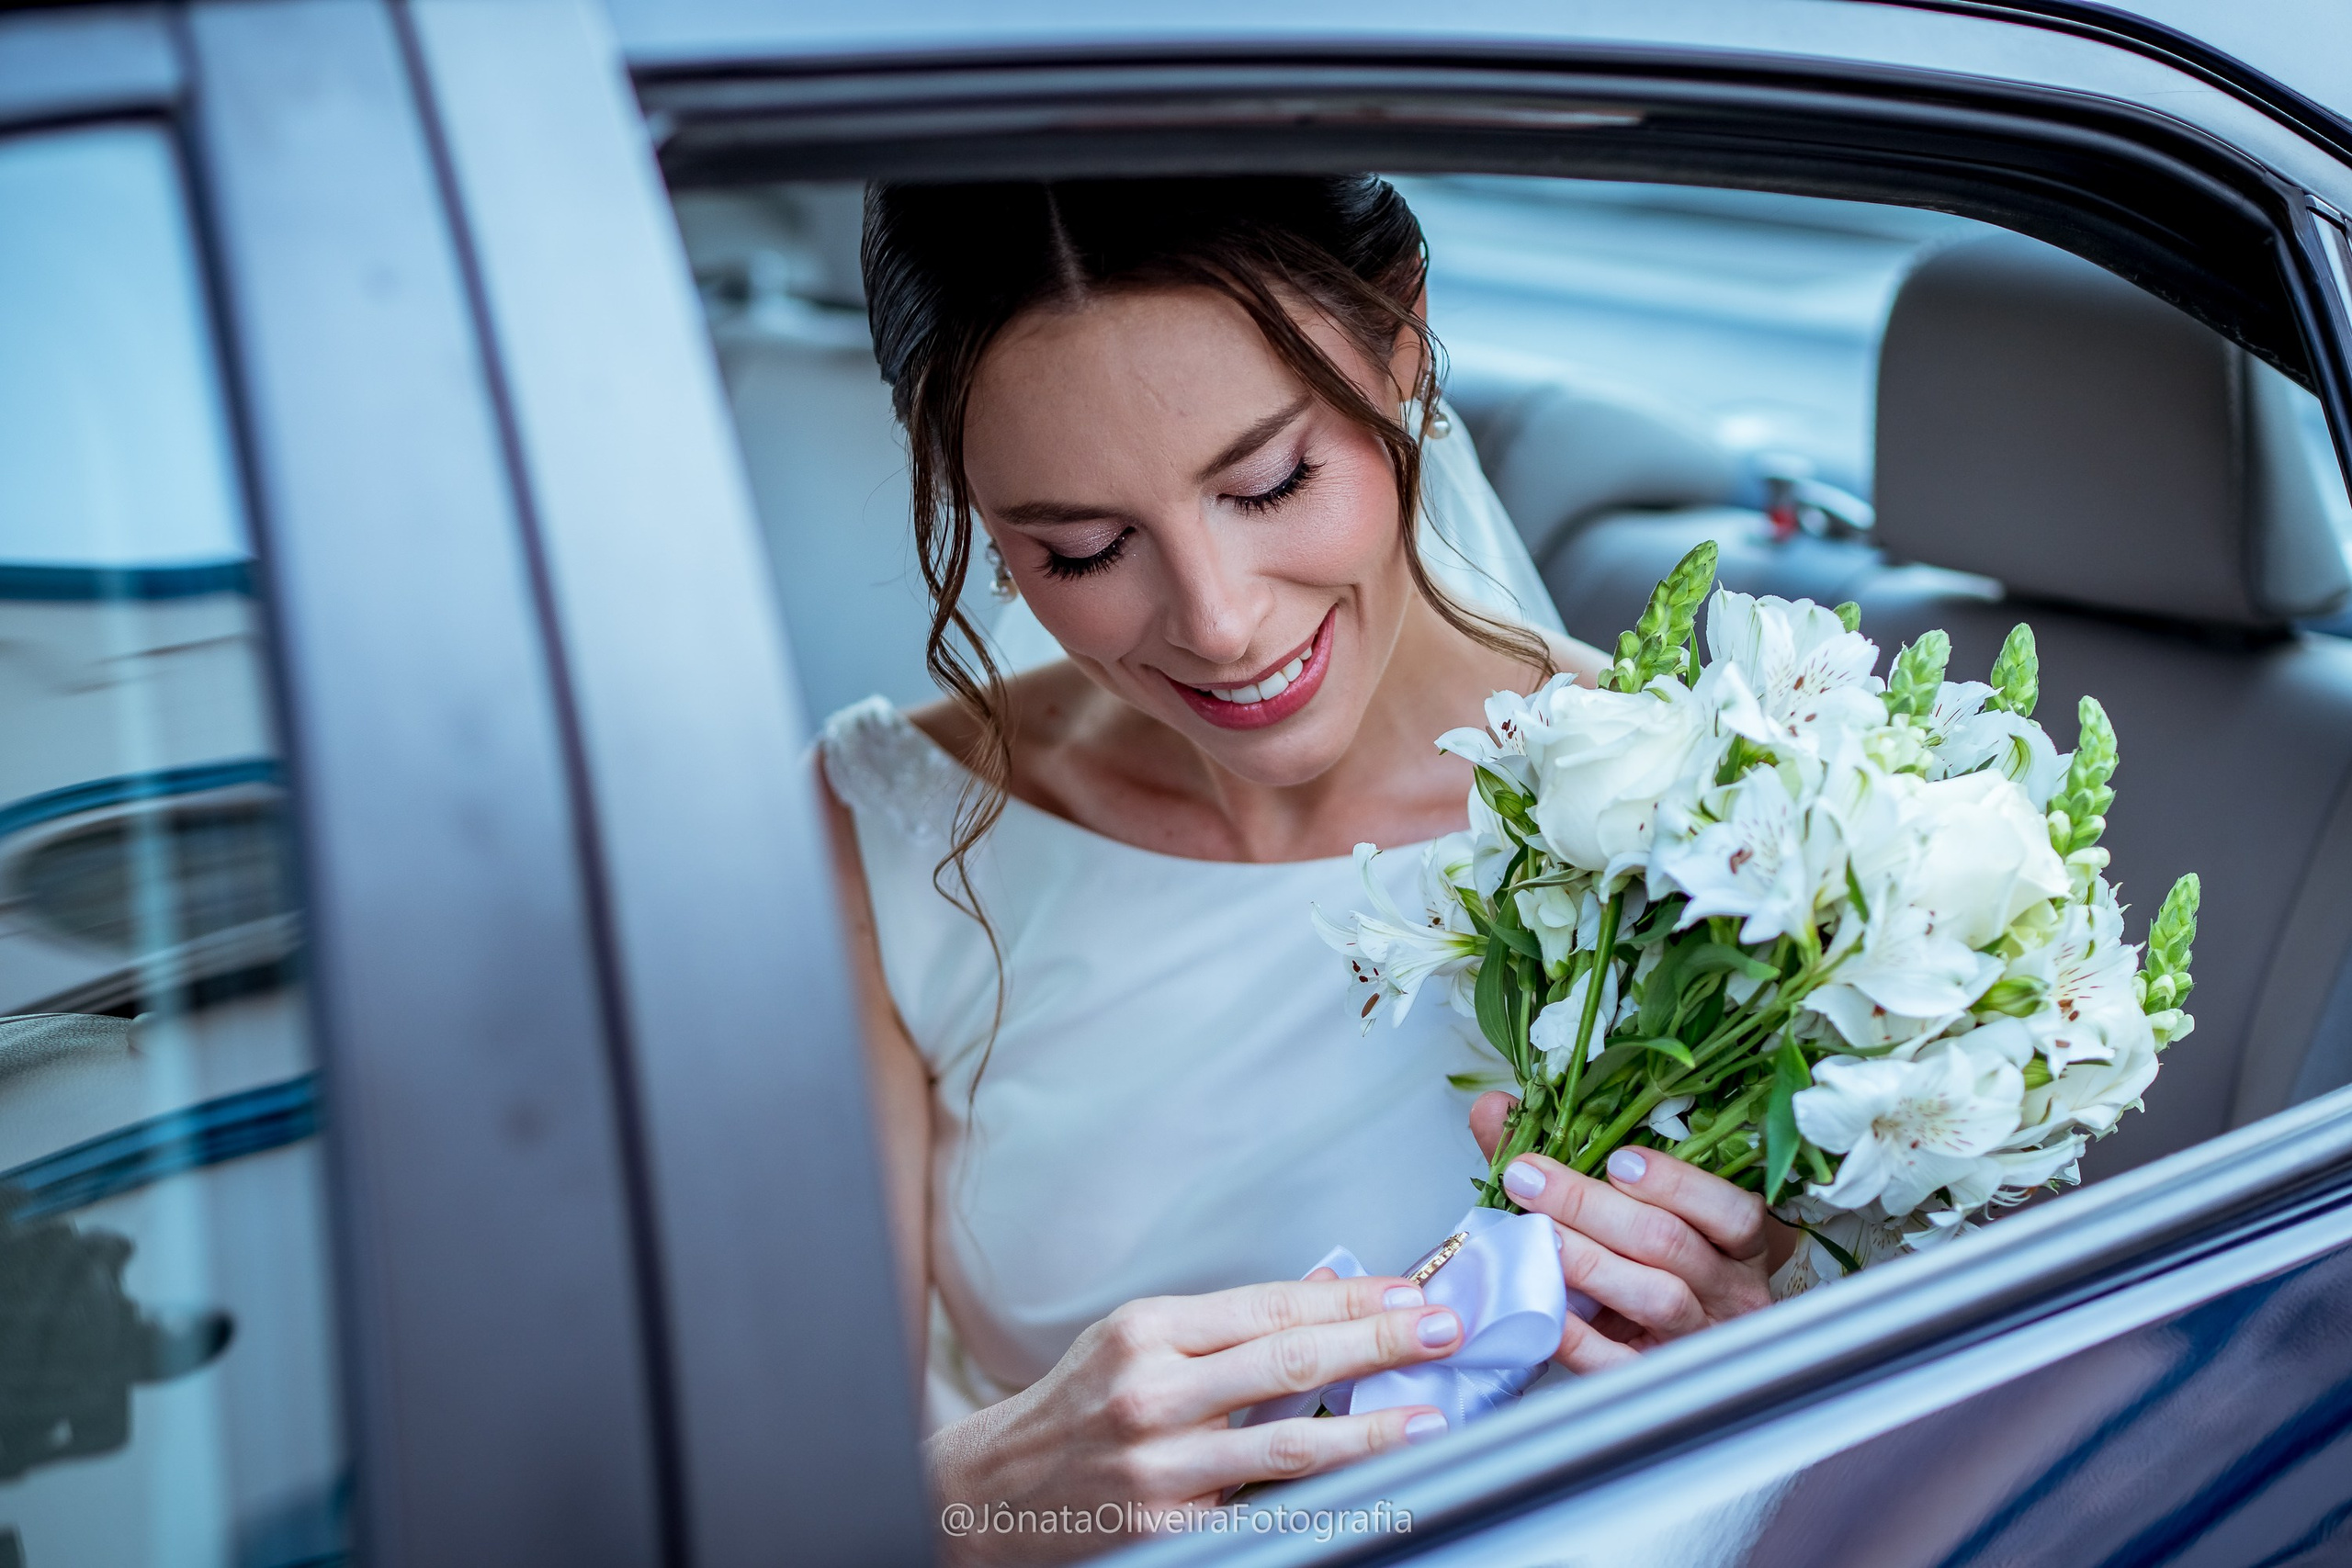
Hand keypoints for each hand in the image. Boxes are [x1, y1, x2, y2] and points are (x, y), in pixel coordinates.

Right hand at [928, 1275, 1462, 1563]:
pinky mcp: (1169, 1527)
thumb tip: (1323, 1294)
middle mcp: (1151, 1391)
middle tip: (1441, 1329)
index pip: (1271, 1306)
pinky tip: (1371, 1485)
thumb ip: (1228, 1323)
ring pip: (1286, 1444)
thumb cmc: (1075, 1405)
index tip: (1409, 1291)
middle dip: (1376, 1342)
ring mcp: (1161, 1465)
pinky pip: (1262, 1507)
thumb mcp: (1136, 1339)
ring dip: (1369, 1428)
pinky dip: (1323, 1495)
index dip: (1349, 1298)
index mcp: (1147, 1331)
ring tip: (1426, 1416)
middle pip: (1288, 1362)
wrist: (997, 1491)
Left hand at [1472, 1093, 1792, 1372]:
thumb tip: (1494, 1108)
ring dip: (1589, 1260)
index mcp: (1736, 1245)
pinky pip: (1619, 1360)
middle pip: (1671, 1242)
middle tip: (1529, 1178)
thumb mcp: (1616, 1203)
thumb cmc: (1638, 1260)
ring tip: (1536, 1233)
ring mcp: (1697, 1341)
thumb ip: (1560, 1156)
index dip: (1677, 1183)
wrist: (1646, 1348)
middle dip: (1593, 1206)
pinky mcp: (1653, 1380)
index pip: (1734, 1212)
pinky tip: (1541, 1303)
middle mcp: (1729, 1293)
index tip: (1616, 1159)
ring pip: (1656, 1296)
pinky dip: (1577, 1333)